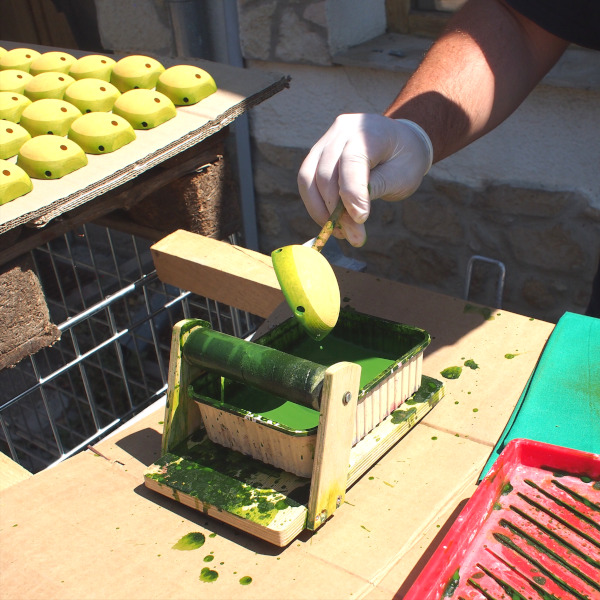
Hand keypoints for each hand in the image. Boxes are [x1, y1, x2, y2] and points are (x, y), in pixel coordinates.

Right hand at [297, 114, 432, 246]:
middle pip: (326, 173)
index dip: (352, 193)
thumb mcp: (402, 175)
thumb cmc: (405, 160)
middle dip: (336, 211)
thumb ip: (377, 189)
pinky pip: (306, 181)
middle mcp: (342, 130)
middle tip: (354, 237)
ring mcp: (326, 141)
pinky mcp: (317, 154)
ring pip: (308, 178)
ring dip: (320, 210)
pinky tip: (331, 221)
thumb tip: (353, 216)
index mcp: (369, 130)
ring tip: (340, 232)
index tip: (360, 219)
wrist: (401, 142)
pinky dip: (315, 205)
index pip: (351, 162)